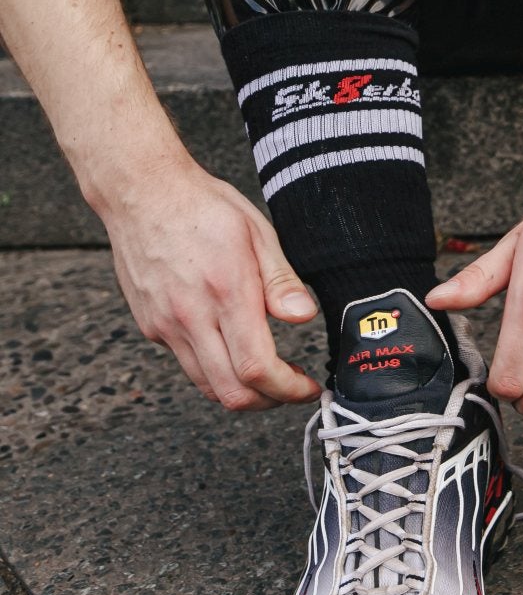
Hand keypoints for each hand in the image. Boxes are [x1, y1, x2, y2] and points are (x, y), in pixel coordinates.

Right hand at [101, 152, 322, 411]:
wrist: (142, 193)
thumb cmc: (202, 206)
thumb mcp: (257, 232)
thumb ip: (281, 281)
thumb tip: (304, 316)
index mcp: (226, 291)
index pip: (257, 368)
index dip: (288, 389)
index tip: (307, 387)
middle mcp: (191, 316)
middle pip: (231, 392)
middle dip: (269, 402)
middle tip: (291, 389)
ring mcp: (165, 326)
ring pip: (206, 385)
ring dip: (241, 392)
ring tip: (267, 373)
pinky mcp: (150, 327)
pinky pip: (187, 364)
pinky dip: (215, 370)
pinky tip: (231, 348)